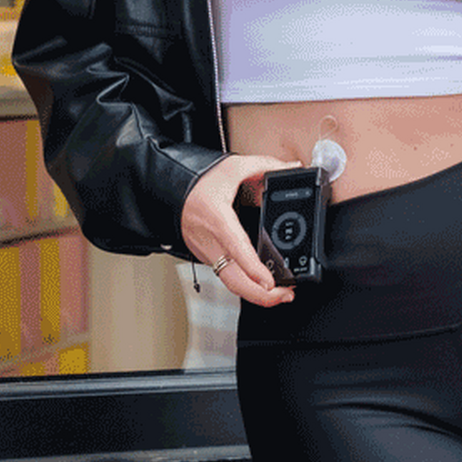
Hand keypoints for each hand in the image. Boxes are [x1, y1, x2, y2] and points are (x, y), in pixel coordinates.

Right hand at [180, 154, 299, 306]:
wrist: (171, 191)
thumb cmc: (199, 183)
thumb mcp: (232, 166)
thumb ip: (264, 165)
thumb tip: (291, 166)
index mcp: (218, 218)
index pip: (235, 248)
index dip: (253, 268)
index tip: (269, 282)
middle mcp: (211, 241)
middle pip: (234, 280)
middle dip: (261, 295)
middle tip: (286, 295)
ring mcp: (208, 253)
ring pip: (230, 283)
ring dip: (256, 294)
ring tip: (280, 294)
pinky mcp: (208, 258)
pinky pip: (227, 277)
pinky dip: (246, 285)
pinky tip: (262, 285)